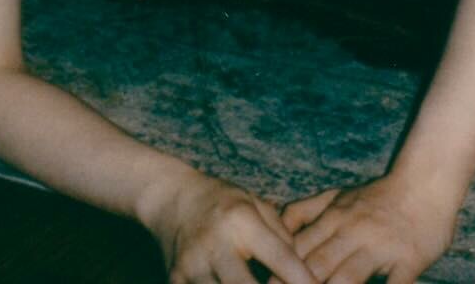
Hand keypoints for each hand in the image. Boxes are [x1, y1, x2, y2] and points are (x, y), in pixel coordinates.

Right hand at [143, 171, 318, 283]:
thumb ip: (282, 237)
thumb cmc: (223, 202)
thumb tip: (304, 273)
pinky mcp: (175, 280)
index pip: (281, 258)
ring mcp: (192, 266)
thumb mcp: (256, 205)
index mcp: (241, 220)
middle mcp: (215, 244)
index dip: (304, 282)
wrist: (170, 198)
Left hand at [278, 173, 459, 283]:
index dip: (279, 273)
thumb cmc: (378, 197)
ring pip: (348, 279)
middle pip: (316, 267)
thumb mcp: (337, 196)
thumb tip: (275, 229)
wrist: (426, 183)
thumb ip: (305, 211)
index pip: (297, 250)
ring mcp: (380, 248)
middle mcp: (352, 233)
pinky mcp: (408, 261)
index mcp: (333, 219)